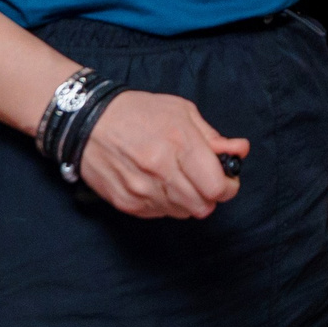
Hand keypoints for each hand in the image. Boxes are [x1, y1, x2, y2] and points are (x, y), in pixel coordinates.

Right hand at [75, 90, 246, 218]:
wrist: (89, 122)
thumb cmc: (139, 112)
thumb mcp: (182, 112)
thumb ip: (213, 136)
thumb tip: (238, 151)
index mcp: (179, 144)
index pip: (216, 186)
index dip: (228, 186)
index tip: (227, 179)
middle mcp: (160, 171)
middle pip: (202, 205)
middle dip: (211, 195)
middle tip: (205, 180)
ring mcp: (141, 190)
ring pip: (182, 213)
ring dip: (189, 201)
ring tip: (180, 179)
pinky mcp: (126, 203)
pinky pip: (160, 214)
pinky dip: (167, 204)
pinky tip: (160, 185)